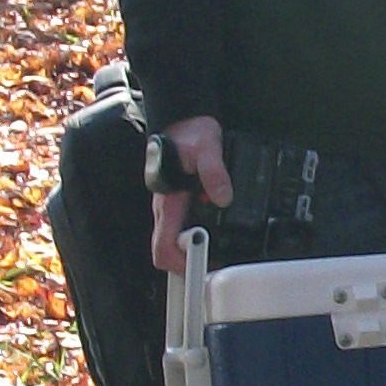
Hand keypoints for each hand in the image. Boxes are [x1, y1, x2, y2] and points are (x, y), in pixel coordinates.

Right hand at [149, 116, 232, 275]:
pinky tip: (221, 234)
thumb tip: (222, 197)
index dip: (180, 264)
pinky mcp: (183, 204)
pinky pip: (186, 229)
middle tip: (218, 263)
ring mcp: (173, 209)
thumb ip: (214, 172)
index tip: (203, 264)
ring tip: (222, 254)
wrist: (185, 120)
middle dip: (191, 265)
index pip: (162, 248)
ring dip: (197, 253)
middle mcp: (167, 211)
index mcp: (167, 203)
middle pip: (168, 253)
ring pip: (177, 244)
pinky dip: (201, 238)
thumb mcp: (206, 149)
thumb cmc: (190, 133)